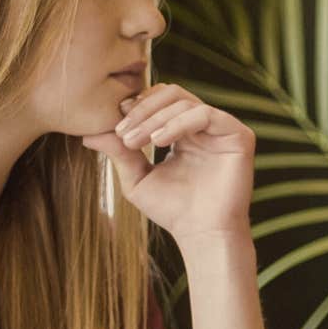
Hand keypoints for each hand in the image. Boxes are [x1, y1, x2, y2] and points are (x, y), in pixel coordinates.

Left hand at [82, 83, 252, 243]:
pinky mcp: (239, 135)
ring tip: (138, 141)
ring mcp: (222, 129)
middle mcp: (204, 126)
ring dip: (155, 118)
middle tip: (124, 132)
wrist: (200, 234)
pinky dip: (178, 124)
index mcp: (183, 132)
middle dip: (143, 110)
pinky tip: (159, 141)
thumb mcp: (136, 179)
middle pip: (171, 94)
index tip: (115, 127)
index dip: (137, 107)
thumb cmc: (172, 210)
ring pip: (184, 102)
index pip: (160, 102)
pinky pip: (204, 115)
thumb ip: (118, 153)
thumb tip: (88, 134)